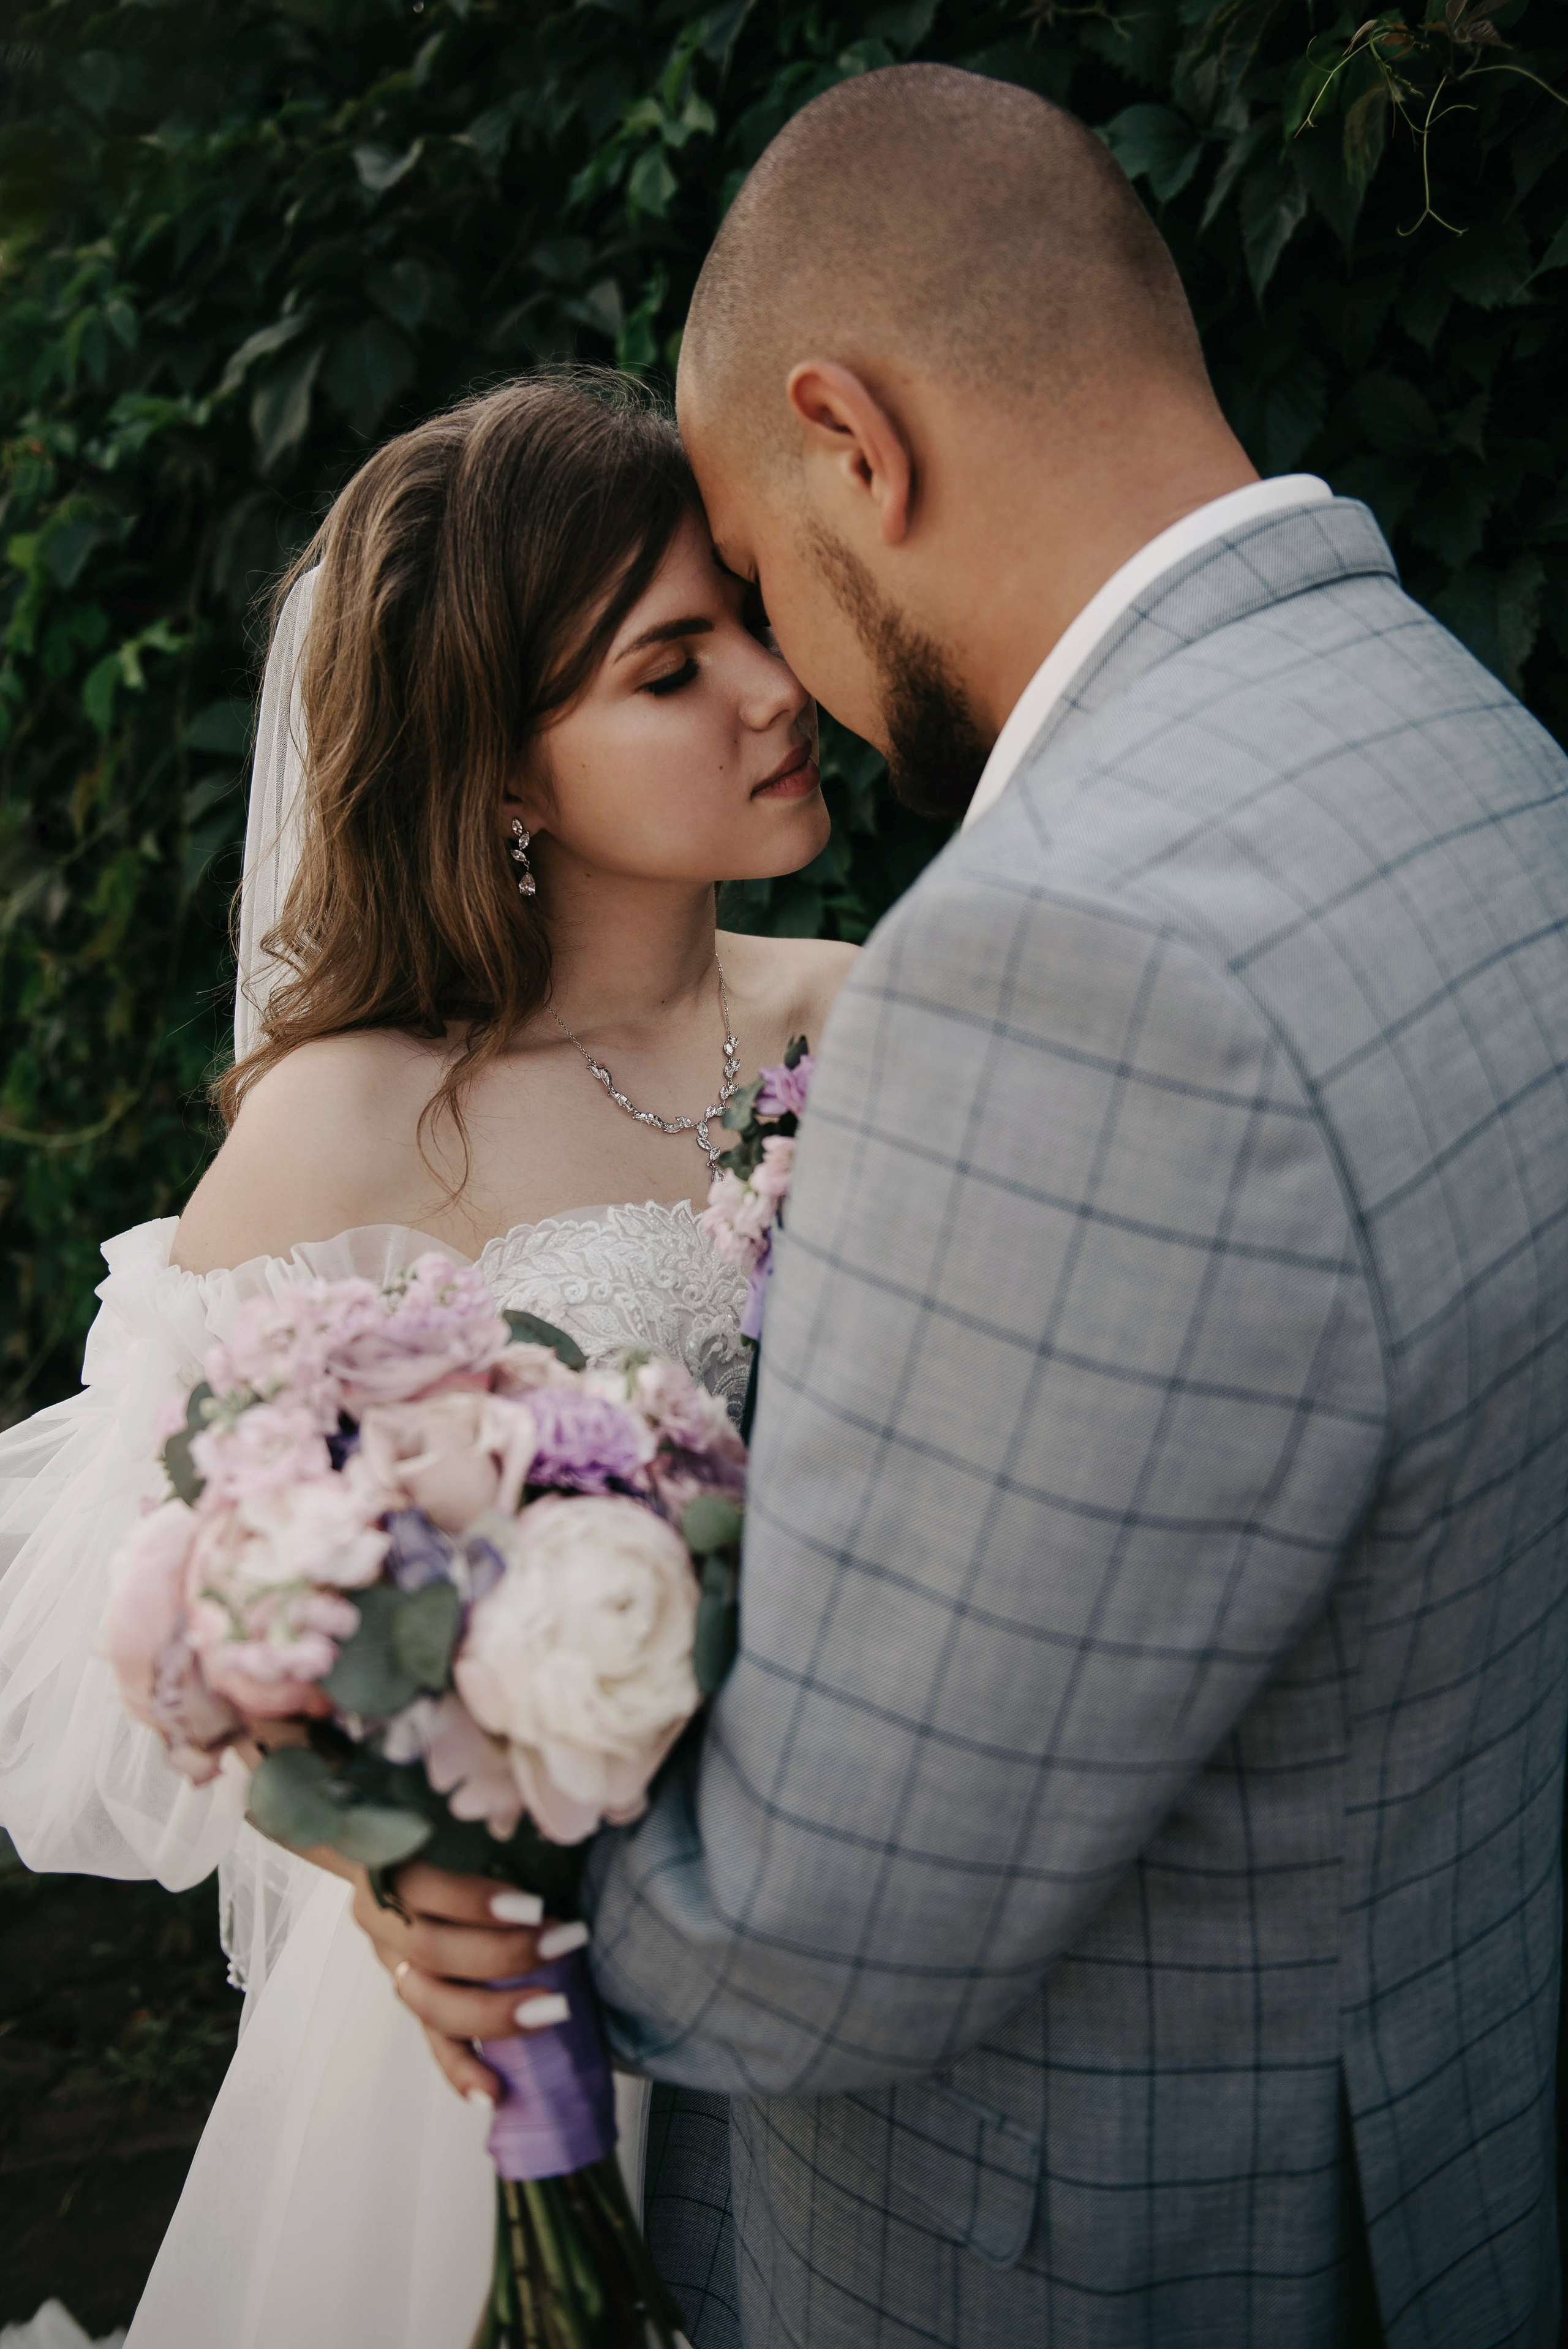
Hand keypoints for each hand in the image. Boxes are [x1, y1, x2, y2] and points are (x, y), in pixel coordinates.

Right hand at [307, 1848, 588, 2103]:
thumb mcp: (459, 1820)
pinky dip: (462, 2070)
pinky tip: (493, 2093)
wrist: (387, 1849)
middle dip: (505, 1954)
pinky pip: (432, 2042)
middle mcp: (383, 1922)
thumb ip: (492, 1824)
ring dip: (495, 2013)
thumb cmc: (443, 1829)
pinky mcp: (412, 2000)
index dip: (476, 1902)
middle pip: (431, 1952)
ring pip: (430, 2004)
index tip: (537, 1905)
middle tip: (568, 1941)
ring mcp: (394, 1966)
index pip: (423, 1889)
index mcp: (389, 1869)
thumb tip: (559, 1827)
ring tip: (554, 2010)